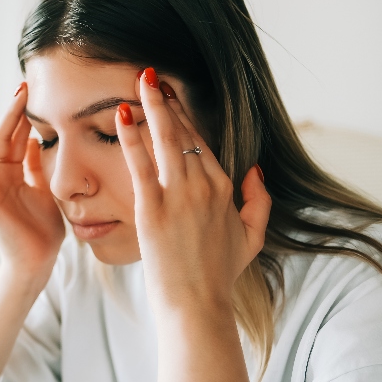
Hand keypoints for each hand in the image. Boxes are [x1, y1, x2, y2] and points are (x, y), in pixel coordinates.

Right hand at [0, 84, 65, 281]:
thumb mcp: (44, 190)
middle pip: (1, 136)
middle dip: (10, 111)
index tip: (32, 93)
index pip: (17, 137)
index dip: (24, 117)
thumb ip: (35, 166)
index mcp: (15, 173)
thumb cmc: (42, 231)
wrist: (38, 261)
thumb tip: (33, 140)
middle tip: (21, 86)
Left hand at [115, 68, 271, 311]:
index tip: (171, 96)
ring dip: (151, 107)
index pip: (202, 143)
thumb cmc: (219, 276)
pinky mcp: (153, 209)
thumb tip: (256, 171)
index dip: (184, 117)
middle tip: (151, 75)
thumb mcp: (252, 239)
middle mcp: (205, 186)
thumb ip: (260, 202)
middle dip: (167, 102)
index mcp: (226, 189)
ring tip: (139, 80)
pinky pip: (140, 164)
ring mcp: (179, 196)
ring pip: (165, 140)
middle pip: (184, 134)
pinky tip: (122, 114)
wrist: (197, 305)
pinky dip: (131, 137)